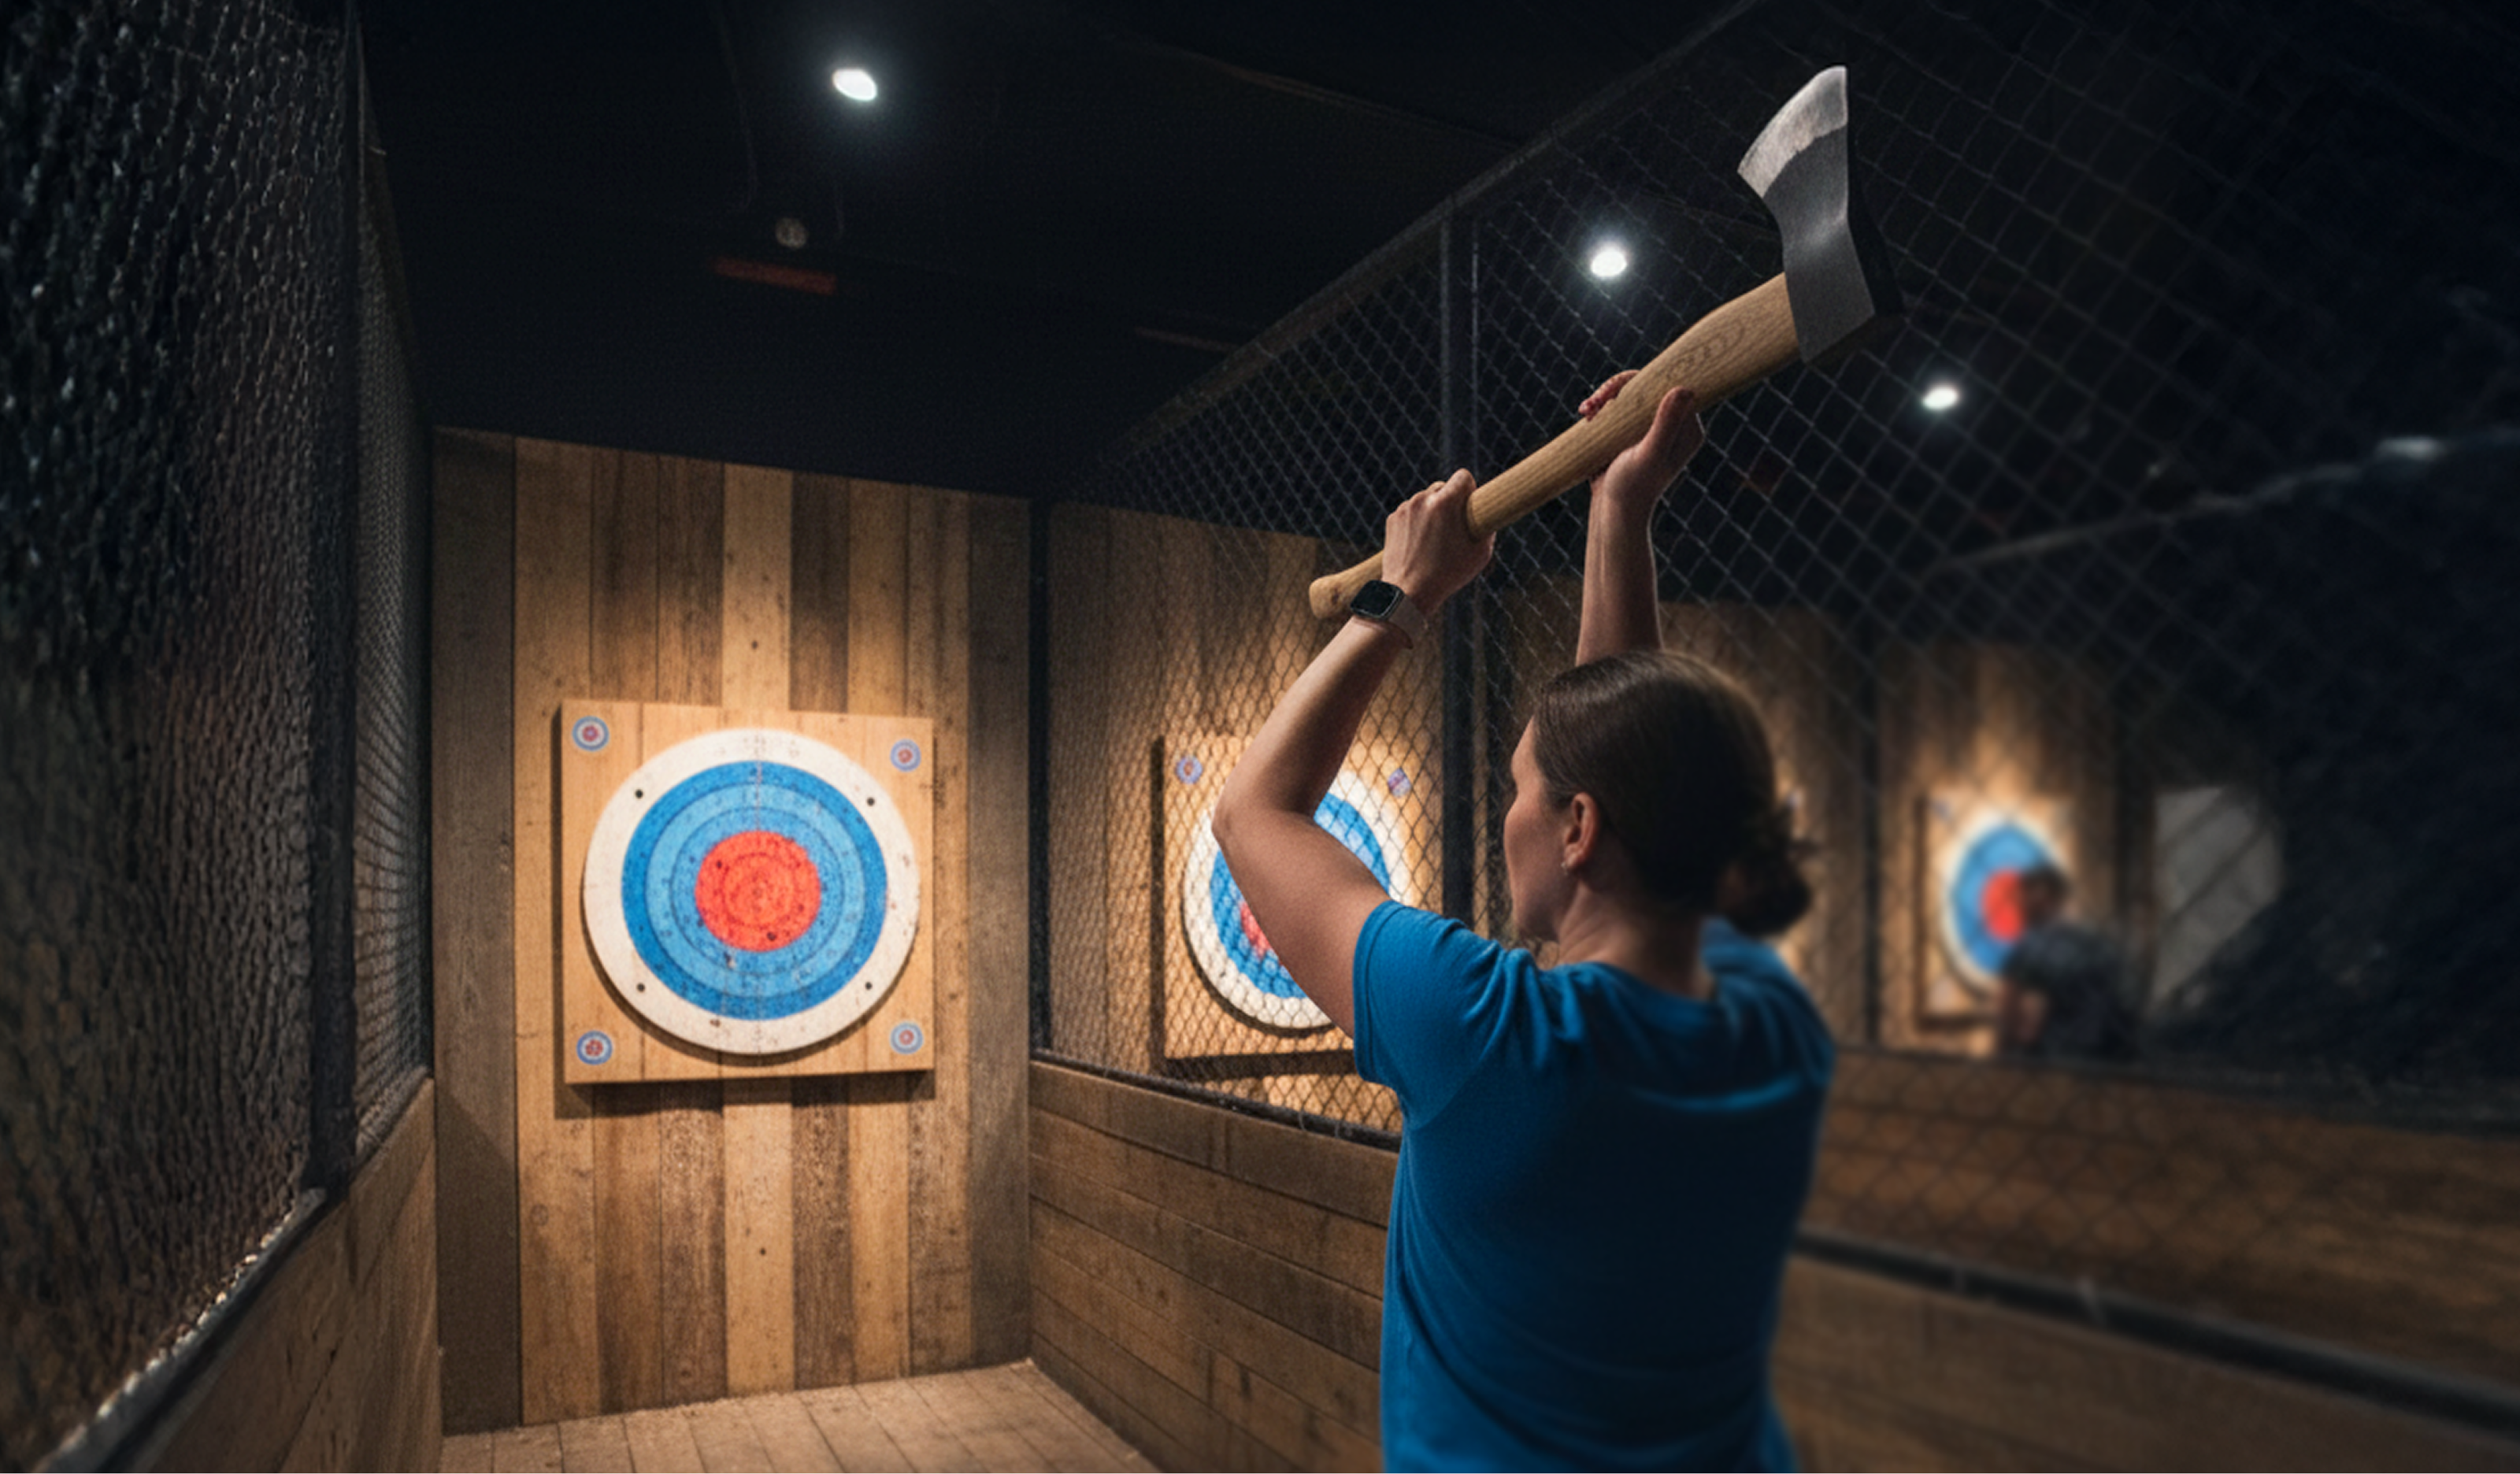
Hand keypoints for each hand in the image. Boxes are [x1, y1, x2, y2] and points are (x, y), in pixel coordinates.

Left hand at [1382, 469, 1492, 610]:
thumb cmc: (1448, 574)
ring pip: (1425, 499)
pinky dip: (1417, 520)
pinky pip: (1410, 511)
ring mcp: (1405, 508)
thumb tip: (1486, 516)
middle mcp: (1422, 499)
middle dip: (1450, 500)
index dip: (1469, 488)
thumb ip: (1487, 528)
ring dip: (1432, 510)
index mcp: (1445, 503)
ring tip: (1435, 539)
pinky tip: (1420, 542)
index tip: (1470, 502)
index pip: (1463, 476)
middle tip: (1454, 524)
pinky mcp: (1392, 518)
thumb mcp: (1480, 553)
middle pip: (1443, 486)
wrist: (1408, 591)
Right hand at [1580, 371, 1703, 515]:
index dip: (1642, 381)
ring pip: (1630, 394)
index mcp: (1687, 429)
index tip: (1614, 392)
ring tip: (1586, 411)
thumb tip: (1683, 389)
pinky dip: (1600, 407)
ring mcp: (1651, 426)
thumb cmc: (1633, 487)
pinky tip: (1586, 416)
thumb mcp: (1649, 455)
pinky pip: (1618, 407)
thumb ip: (1666, 424)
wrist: (1613, 510)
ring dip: (1604, 397)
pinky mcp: (1632, 431)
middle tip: (1595, 401)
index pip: (1669, 386)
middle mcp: (1674, 424)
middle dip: (1616, 388)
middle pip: (1647, 386)